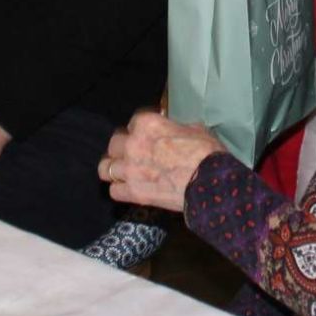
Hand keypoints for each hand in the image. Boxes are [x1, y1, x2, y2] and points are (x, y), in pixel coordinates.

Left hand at [100, 111, 224, 212]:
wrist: (210, 183)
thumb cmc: (207, 153)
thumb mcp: (196, 128)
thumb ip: (177, 128)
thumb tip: (176, 129)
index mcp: (147, 123)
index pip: (133, 122)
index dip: (141, 130)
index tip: (149, 136)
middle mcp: (132, 144)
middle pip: (114, 143)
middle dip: (123, 148)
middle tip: (135, 155)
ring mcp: (129, 169)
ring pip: (105, 168)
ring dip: (115, 169)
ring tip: (125, 173)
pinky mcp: (132, 192)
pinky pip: (113, 191)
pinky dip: (121, 190)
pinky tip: (130, 190)